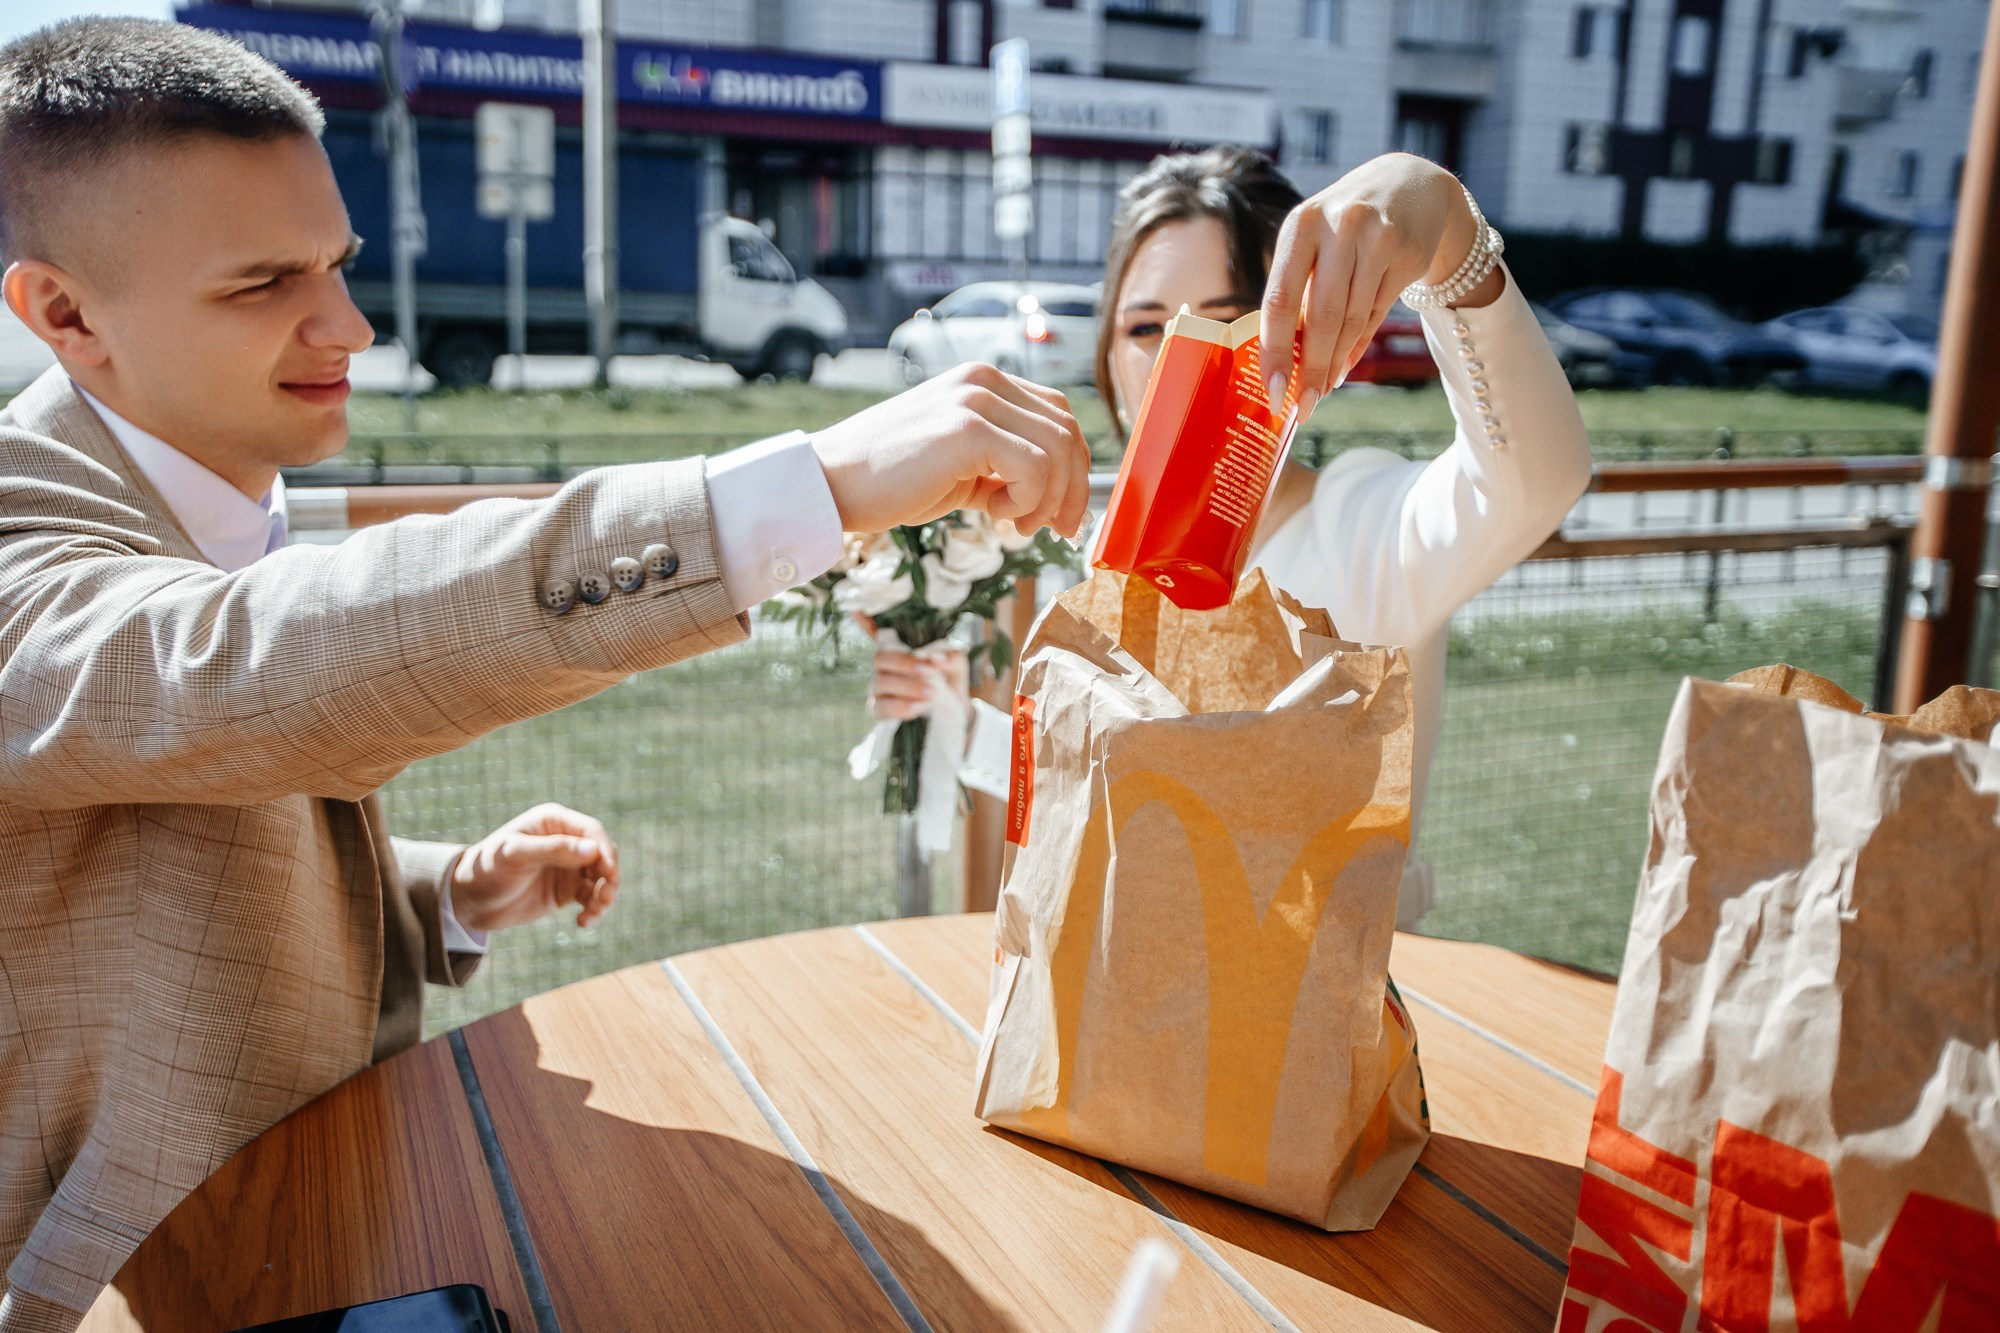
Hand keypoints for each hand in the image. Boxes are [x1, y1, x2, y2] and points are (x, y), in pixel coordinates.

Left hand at [449, 803, 618, 932]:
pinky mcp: (567, 891)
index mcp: (554, 822)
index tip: (608, 872)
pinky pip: (591, 898)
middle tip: (605, 898)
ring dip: (605, 896)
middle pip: (603, 855)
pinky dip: (593, 910)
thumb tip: (593, 850)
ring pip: (602, 878)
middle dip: (609, 876)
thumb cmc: (486, 868)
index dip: (604, 850)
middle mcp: (566, 842)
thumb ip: (554, 849)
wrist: (468, 901)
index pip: (591, 831)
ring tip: (594, 913)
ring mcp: (569, 867)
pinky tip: (583, 923)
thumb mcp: (515, 855)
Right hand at [812, 362, 1089, 538]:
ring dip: (1049, 499)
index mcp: (983, 382)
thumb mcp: (959, 466)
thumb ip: (1004, 467)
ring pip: (1058, 449)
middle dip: (1072, 489)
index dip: (1073, 467)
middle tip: (1053, 529)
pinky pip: (1035, 467)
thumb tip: (1056, 498)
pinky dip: (1028, 501)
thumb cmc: (888, 481)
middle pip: (1067, 431)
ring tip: (1014, 524)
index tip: (1061, 513)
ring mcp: (975, 400)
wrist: (829, 484)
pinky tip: (995, 514)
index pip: (1058, 415)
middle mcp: (983, 380)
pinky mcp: (966, 429)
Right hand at [870, 644, 970, 721]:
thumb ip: (951, 658)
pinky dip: (899, 707)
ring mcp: (878, 691)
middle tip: (928, 671)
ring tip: (931, 693)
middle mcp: (883, 670)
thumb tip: (937, 659)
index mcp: (898, 653)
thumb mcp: (955, 667)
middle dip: (904, 663)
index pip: (886, 643)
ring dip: (907, 686)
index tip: (928, 660)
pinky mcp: (880, 712)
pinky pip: (881, 708)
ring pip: (881, 683)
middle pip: (880, 659)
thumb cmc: (947, 682)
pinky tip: (916, 708)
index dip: (904, 650)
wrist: (952, 713)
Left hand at [1261, 153, 1500, 415]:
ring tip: (1322, 390)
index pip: (1280, 299)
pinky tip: (1345, 365)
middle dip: (1311, 368)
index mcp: (1300, 225)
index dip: (1275, 350)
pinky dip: (1358, 345)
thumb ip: (1297, 287)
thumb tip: (1279, 358)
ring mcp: (1377, 239)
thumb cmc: (1345, 225)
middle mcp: (1338, 228)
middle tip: (1302, 405)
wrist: (1411, 185)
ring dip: (1335, 362)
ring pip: (1352, 319)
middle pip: (1321, 316)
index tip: (1272, 390)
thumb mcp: (1314, 240)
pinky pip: (1377, 313)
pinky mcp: (1407, 253)